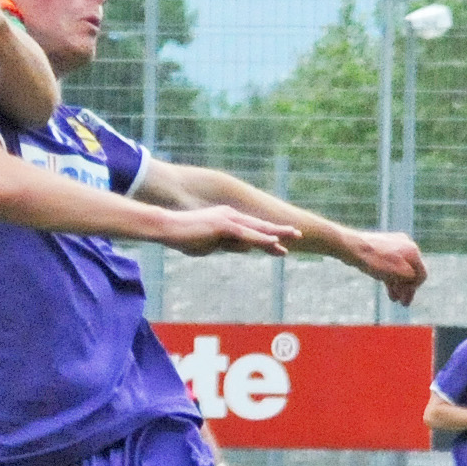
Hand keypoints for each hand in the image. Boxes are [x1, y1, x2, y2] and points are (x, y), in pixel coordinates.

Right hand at [161, 205, 298, 257]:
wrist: (167, 228)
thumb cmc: (182, 237)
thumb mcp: (207, 245)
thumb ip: (224, 245)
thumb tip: (236, 249)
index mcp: (226, 219)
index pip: (252, 230)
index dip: (268, 236)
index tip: (282, 243)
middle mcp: (230, 216)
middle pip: (260, 226)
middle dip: (280, 230)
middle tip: (299, 233)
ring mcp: (228, 220)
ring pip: (258, 228)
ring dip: (277, 233)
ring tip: (294, 236)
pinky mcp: (223, 226)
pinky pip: (247, 234)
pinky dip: (261, 238)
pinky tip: (274, 241)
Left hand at [349, 231, 426, 305]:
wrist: (352, 247)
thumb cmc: (374, 260)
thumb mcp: (395, 272)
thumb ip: (410, 277)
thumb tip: (416, 280)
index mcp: (412, 251)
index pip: (421, 274)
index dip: (415, 288)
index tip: (407, 298)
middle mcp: (406, 246)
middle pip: (411, 272)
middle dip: (407, 288)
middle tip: (403, 303)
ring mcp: (395, 247)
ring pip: (400, 270)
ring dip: (399, 285)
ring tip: (394, 299)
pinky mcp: (383, 249)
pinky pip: (391, 266)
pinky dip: (391, 278)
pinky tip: (390, 291)